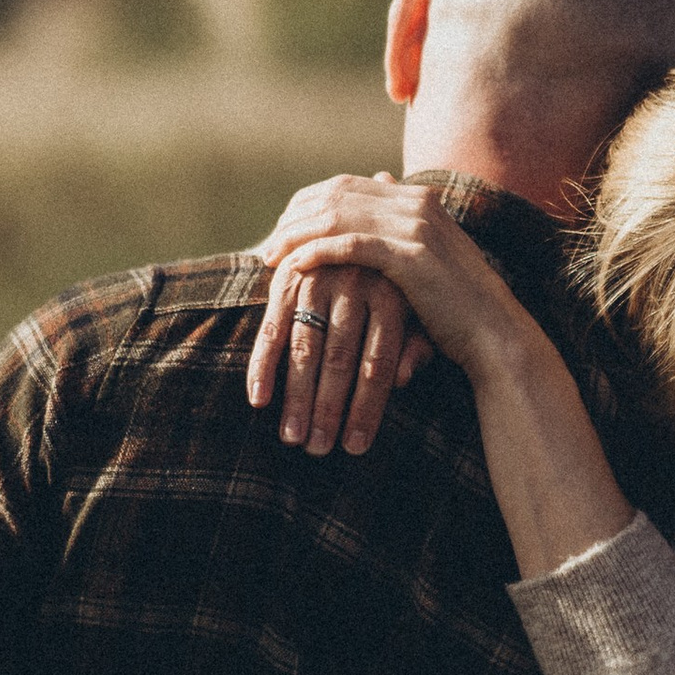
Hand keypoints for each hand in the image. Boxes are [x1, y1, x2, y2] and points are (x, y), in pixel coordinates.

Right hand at [247, 251, 432, 454]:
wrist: (352, 224)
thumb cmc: (394, 284)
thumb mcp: (416, 309)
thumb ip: (415, 344)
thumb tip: (403, 379)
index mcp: (391, 293)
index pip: (377, 362)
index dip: (366, 408)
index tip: (356, 447)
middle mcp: (354, 284)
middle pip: (340, 359)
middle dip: (328, 409)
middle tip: (319, 450)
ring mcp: (318, 279)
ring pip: (306, 348)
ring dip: (297, 397)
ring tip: (293, 438)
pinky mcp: (286, 278)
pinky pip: (272, 328)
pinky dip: (262, 365)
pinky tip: (258, 400)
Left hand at [253, 172, 534, 396]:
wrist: (493, 333)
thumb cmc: (455, 307)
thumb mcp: (425, 261)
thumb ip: (397, 232)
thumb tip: (377, 193)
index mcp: (418, 199)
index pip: (345, 185)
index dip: (306, 203)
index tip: (282, 228)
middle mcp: (416, 203)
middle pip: (335, 194)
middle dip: (294, 216)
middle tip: (269, 243)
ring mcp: (415, 226)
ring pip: (337, 216)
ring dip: (297, 235)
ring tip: (271, 256)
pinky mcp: (410, 255)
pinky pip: (349, 244)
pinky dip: (316, 252)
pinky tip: (294, 266)